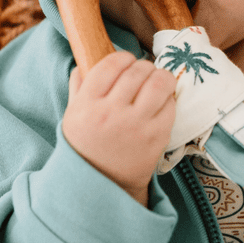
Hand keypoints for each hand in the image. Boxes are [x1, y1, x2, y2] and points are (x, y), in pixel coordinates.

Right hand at [61, 50, 176, 204]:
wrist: (104, 184)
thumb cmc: (87, 147)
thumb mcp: (72, 116)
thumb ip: (78, 87)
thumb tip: (83, 61)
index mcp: (87, 104)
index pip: (111, 64)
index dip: (123, 58)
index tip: (127, 62)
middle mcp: (111, 113)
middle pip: (137, 71)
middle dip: (143, 67)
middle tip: (144, 73)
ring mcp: (137, 125)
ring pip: (159, 82)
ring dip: (161, 76)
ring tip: (158, 82)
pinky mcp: (157, 136)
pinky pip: (171, 104)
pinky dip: (169, 98)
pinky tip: (161, 103)